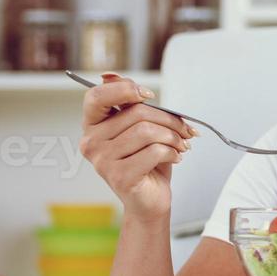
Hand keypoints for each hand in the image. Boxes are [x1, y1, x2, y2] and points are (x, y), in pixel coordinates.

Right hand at [79, 73, 196, 220]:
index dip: (125, 89)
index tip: (150, 95)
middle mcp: (91, 141)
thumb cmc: (147, 162)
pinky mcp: (119, 176)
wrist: (150, 200)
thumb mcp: (141, 128)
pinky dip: (173, 152)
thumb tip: (112, 75)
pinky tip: (176, 158)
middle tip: (185, 130)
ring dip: (173, 137)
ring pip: (147, 132)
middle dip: (169, 119)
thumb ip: (131, 104)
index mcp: (93, 125)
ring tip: (181, 145)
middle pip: (136, 113)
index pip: (96, 96)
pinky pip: (154, 152)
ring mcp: (102, 160)